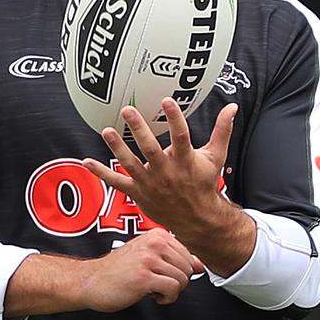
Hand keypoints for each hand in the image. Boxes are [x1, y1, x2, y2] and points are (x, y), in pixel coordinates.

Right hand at [76, 228, 203, 310]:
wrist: (90, 281)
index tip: (165, 275)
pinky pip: (173, 289)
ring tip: (153, 289)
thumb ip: (174, 258)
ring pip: (182, 279)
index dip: (180, 270)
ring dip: (171, 291)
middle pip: (188, 268)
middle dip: (177, 282)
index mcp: (157, 235)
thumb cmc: (118, 270)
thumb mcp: (148, 256)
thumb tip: (200, 264)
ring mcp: (148, 259)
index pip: (189, 254)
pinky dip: (167, 298)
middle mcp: (154, 243)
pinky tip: (153, 296)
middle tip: (159, 285)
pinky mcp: (143, 277)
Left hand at [84, 99, 237, 235]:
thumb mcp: (216, 156)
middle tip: (128, 110)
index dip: (174, 118)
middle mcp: (166, 172)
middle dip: (139, 129)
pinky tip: (86, 161)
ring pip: (131, 163)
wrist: (196, 218)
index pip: (181, 136)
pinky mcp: (138, 192)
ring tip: (107, 131)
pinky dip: (101, 173)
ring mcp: (150, 183)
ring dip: (117, 147)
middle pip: (151, 148)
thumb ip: (222, 130)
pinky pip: (116, 182)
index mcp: (185, 161)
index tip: (167, 101)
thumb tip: (232, 108)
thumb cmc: (204, 183)